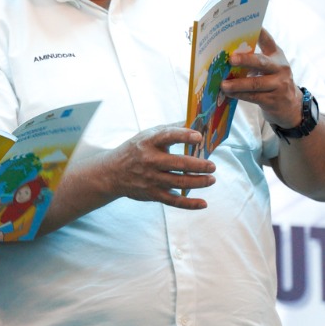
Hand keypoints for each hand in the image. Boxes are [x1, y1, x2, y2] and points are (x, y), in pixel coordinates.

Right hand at [94, 125, 215, 209]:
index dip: (184, 136)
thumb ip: (170, 129)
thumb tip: (196, 121)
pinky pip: (173, 201)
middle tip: (212, 165)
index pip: (167, 136)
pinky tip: (203, 203)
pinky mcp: (152, 194)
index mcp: (148, 142)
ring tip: (212, 179)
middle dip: (198, 165)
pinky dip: (190, 204)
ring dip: (199, 182)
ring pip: (179, 182)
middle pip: (178, 164)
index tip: (199, 137)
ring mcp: (151, 179)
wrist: (112, 173)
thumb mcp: (147, 135)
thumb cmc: (136, 149)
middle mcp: (149, 160)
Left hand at [225, 29, 302, 128]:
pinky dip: (239, 95)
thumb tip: (228, 55)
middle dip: (245, 60)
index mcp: (277, 56)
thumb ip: (255, 60)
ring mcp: (278, 85)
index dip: (259, 32)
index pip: (268, 40)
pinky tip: (229, 94)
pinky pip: (253, 97)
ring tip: (223, 84)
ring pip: (256, 83)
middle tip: (231, 59)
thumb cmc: (273, 81)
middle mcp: (280, 68)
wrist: (291, 106)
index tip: (249, 24)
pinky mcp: (273, 100)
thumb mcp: (269, 67)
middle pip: (261, 62)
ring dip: (237, 84)